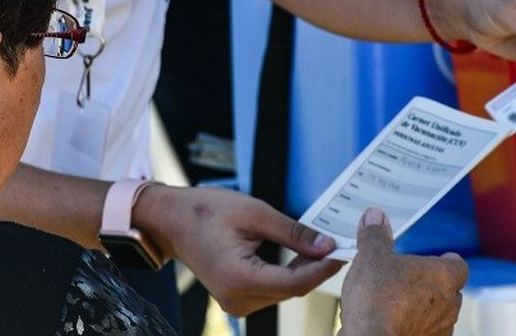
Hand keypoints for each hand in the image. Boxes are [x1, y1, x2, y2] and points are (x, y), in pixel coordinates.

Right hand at [135, 185, 343, 315]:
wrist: (173, 220)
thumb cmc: (206, 211)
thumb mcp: (255, 213)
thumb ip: (293, 232)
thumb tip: (325, 245)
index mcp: (239, 278)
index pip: (294, 283)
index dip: (322, 268)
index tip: (343, 252)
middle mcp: (237, 299)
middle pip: (291, 290)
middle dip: (316, 268)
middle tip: (338, 244)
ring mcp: (236, 303)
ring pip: (283, 292)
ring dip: (303, 272)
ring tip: (322, 247)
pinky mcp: (237, 298)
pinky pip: (271, 290)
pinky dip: (287, 275)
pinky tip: (300, 256)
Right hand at [339, 208, 467, 335]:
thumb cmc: (378, 300)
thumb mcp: (371, 256)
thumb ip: (375, 235)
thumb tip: (375, 217)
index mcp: (442, 276)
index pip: (459, 266)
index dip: (448, 261)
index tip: (440, 258)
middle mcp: (449, 304)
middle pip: (450, 290)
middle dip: (432, 285)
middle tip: (410, 278)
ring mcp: (439, 328)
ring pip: (439, 313)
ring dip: (424, 307)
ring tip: (399, 301)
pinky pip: (426, 331)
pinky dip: (414, 325)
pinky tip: (395, 321)